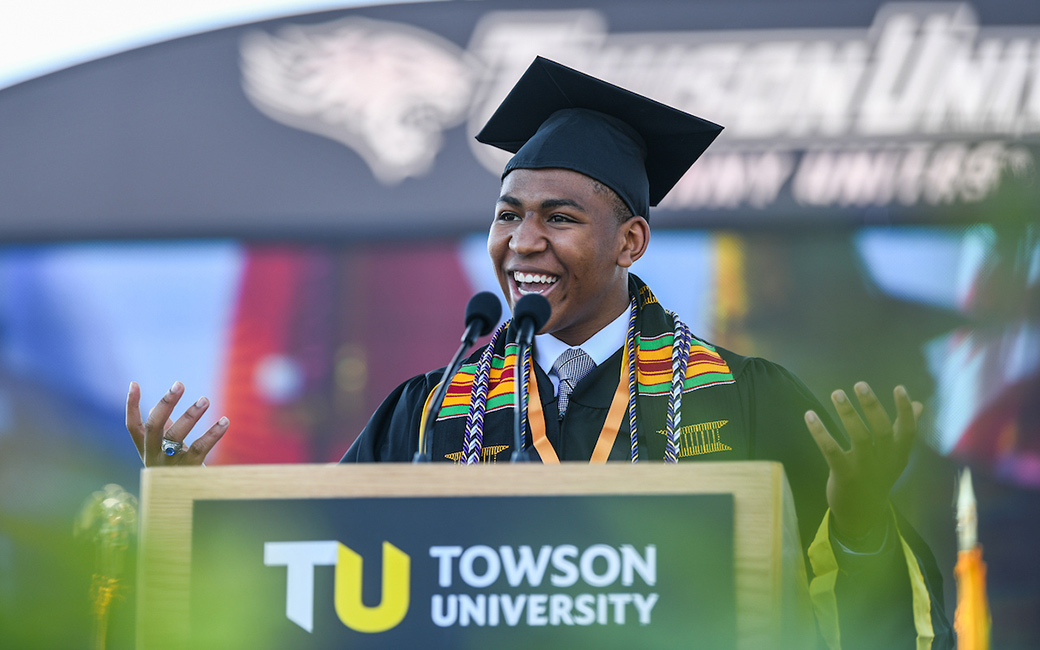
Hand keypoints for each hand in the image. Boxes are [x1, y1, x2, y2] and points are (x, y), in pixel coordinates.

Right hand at [126, 381, 228, 465]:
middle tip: (179, 384)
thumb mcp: (166, 452)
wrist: (186, 507)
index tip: (134, 383)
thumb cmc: (178, 471)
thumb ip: (164, 432)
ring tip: (205, 399)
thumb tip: (160, 408)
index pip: (132, 426)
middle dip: (165, 403)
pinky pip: (201, 449)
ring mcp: (170, 465)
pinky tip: (225, 421)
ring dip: (190, 415)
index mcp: (146, 450)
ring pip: (176, 436)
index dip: (131, 405)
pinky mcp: (189, 471)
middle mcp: (154, 457)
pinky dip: (213, 433)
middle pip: (154, 427)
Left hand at [804, 382, 921, 540]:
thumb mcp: (895, 457)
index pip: (908, 431)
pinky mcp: (844, 476)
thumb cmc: (878, 476)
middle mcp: (884, 462)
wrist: (862, 513)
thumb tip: (920, 405)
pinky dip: (820, 432)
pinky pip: (831, 450)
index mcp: (899, 455)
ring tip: (837, 393)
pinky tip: (810, 415)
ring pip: (859, 438)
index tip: (899, 388)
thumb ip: (904, 430)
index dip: (905, 410)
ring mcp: (864, 469)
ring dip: (847, 414)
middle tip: (860, 384)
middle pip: (882, 431)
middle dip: (872, 406)